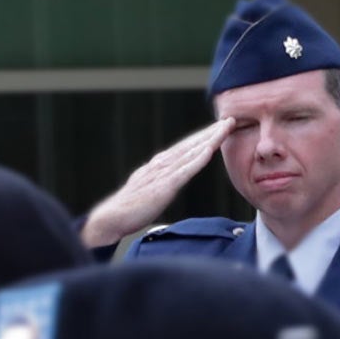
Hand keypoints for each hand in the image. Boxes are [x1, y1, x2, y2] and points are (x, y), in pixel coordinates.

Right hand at [80, 118, 233, 247]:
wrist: (110, 218)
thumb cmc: (128, 209)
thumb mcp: (147, 189)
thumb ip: (161, 181)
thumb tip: (172, 179)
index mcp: (158, 165)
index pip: (184, 148)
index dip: (202, 137)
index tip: (218, 128)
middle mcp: (161, 164)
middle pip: (190, 144)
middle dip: (211, 132)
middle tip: (229, 120)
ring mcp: (163, 174)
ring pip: (191, 152)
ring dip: (209, 139)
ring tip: (225, 128)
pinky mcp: (164, 187)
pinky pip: (184, 170)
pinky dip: (197, 159)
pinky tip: (209, 150)